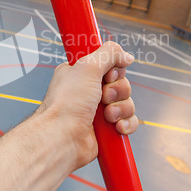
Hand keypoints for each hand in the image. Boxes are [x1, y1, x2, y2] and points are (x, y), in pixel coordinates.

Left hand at [41, 41, 137, 170]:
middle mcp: (89, 91)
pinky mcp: (107, 129)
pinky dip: (126, 123)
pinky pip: (128, 121)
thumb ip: (109, 53)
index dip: (113, 70)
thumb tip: (126, 56)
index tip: (107, 74)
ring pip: (127, 102)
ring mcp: (98, 111)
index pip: (110, 65)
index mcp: (82, 74)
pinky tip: (116, 127)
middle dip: (117, 90)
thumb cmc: (67, 103)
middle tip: (103, 96)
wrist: (62, 136)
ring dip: (121, 108)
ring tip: (106, 115)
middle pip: (121, 83)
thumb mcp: (87, 66)